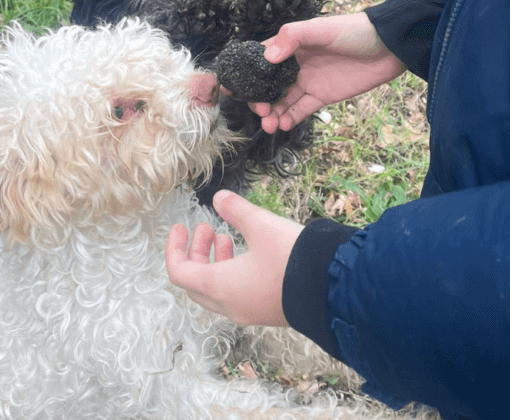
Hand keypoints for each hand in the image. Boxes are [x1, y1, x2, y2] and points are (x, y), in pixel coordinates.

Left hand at [165, 190, 302, 325]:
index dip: (174, 248)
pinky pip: (236, 294)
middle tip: (205, 229)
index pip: (179, 272)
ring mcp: (249, 311)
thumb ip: (236, 210)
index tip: (181, 227)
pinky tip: (248, 252)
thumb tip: (219, 198)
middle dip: (195, 253)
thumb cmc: (294, 259)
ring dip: (215, 261)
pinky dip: (232, 272)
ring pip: (216, 289)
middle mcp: (231, 304)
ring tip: (225, 236)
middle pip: (196, 282)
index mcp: (220, 286)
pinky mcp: (267, 311)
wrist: (335, 290)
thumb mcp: (261, 224)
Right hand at [247, 12, 406, 132]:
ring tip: (268, 125)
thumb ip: (292, 38)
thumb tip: (267, 57)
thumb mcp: (320, 29)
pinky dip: (290, 118)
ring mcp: (307, 81)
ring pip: (282, 100)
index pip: (259, 59)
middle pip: (267, 85)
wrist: (389, 47)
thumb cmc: (353, 30)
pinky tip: (283, 125)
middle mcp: (294, 64)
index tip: (230, 87)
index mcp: (290, 45)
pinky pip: (301, 109)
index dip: (244, 73)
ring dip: (272, 113)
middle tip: (258, 110)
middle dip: (258, 99)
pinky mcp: (322, 96)